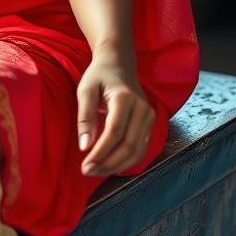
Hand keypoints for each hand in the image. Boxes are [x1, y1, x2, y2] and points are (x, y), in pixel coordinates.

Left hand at [76, 51, 155, 176]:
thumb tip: (84, 146)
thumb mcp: (85, 89)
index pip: (115, 133)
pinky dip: (126, 161)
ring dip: (117, 166)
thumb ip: (84, 117)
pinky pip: (141, 149)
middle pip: (129, 146)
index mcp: (125, 98)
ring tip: (96, 170)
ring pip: (137, 152)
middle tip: (87, 171)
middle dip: (108, 163)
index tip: (85, 165)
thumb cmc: (99, 76)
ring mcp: (150, 117)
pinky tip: (109, 164)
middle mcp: (142, 109)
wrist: (119, 64)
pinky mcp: (151, 124)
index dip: (101, 153)